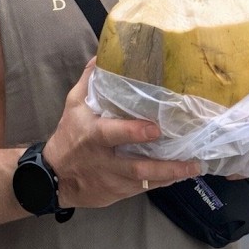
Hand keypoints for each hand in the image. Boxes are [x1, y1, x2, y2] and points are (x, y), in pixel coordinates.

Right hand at [43, 58, 201, 208]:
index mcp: (93, 136)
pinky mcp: (117, 193)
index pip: (113, 134)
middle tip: (192, 160)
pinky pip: (142, 189)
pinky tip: (179, 175)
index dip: (134, 132)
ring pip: (144, 181)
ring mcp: (112, 180)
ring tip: (194, 167)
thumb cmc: (68, 135)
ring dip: (170, 175)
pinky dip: (161, 183)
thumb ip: (89, 81)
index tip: (155, 128)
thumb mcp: (73, 105)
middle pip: (136, 166)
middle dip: (165, 165)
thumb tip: (104, 55)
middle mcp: (104, 160)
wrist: (54, 176)